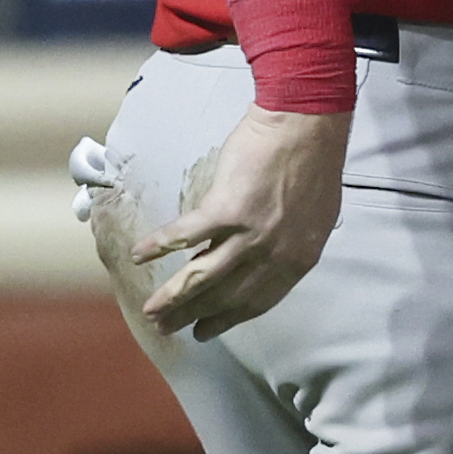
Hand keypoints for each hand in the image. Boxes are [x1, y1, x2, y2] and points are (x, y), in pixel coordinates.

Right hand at [130, 105, 350, 339]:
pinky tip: (139, 256)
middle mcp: (274, 254)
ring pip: (202, 277)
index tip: (206, 331)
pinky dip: (158, 246)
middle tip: (168, 329)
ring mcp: (250, 235)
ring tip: (150, 311)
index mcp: (298, 258)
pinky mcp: (225, 210)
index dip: (228, 318)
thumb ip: (289, 242)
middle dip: (193, 315)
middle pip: (226, 296)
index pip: (259, 301)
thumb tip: (263, 258)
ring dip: (173, 297)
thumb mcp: (313, 216)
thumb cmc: (313, 160)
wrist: (306, 123)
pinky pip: (183, 235)